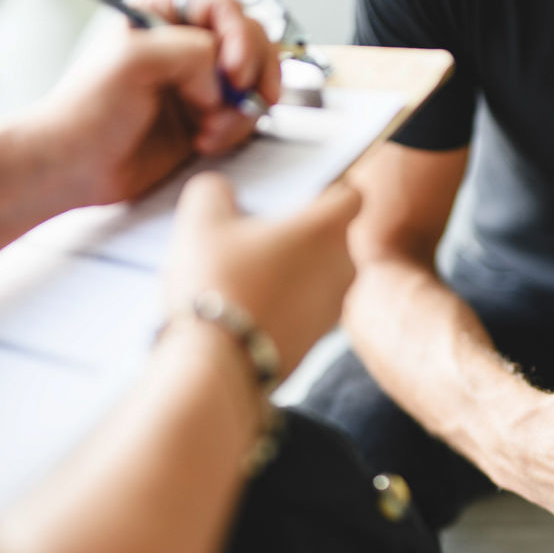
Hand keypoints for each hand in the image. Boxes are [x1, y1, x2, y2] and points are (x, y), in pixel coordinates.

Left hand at [29, 0, 280, 209]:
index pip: (224, 7)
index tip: (233, 71)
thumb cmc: (89, 110)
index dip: (239, 36)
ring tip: (208, 126)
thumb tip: (223, 75)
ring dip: (241, 108)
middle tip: (239, 97)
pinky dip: (234, 130)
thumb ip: (190, 51)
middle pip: (251, 40)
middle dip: (251, 72)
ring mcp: (200, 81)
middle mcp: (186, 43)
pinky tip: (203, 140)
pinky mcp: (207, 116)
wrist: (78, 165)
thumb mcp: (133, 59)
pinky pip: (245, 115)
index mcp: (162, 13)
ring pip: (254, 80)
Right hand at [164, 174, 360, 378]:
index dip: (326, 191)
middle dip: (300, 234)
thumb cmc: (217, 282)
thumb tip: (222, 191)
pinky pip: (303, 310)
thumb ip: (215, 189)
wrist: (218, 363)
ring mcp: (333, 309)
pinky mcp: (316, 342)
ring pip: (317, 276)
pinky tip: (245, 307)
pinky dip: (284, 304)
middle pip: (331, 238)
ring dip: (291, 271)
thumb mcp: (202, 219)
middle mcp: (342, 268)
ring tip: (244, 273)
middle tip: (256, 235)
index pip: (351, 195)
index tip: (295, 197)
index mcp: (327, 229)